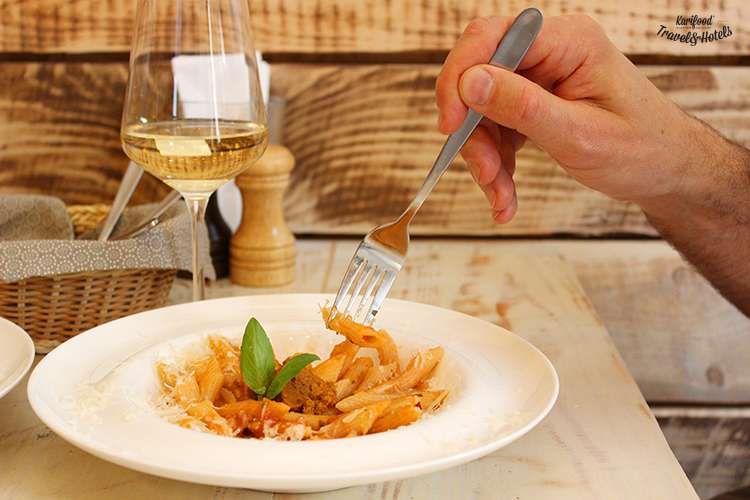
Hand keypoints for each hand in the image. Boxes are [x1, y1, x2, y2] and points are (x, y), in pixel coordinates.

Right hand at [436, 15, 705, 222]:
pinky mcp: (534, 101)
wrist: (667, 170)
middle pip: (480, 77)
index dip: (460, 77)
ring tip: (501, 199)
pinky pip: (496, 127)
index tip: (450, 126)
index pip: (492, 38)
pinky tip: (505, 196)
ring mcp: (540, 76)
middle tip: (484, 174)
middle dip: (474, 131)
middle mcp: (549, 51)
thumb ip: (523, 107)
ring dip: (484, 157)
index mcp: (568, 41)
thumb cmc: (641, 150)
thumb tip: (470, 82)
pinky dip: (495, 163)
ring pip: (483, 110)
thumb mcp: (579, 135)